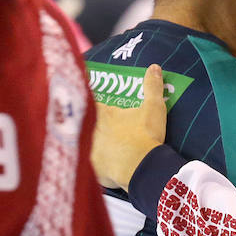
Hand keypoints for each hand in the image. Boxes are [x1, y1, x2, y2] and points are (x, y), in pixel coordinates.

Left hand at [90, 64, 168, 190]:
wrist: (142, 167)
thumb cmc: (146, 136)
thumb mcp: (154, 108)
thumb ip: (153, 87)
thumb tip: (154, 67)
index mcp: (105, 114)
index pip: (89, 101)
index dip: (87, 99)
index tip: (85, 98)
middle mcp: (92, 130)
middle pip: (81, 123)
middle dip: (83, 123)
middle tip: (86, 125)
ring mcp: (90, 150)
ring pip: (81, 143)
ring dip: (84, 143)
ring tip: (88, 146)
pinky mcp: (92, 167)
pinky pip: (87, 165)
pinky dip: (91, 164)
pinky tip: (93, 166)